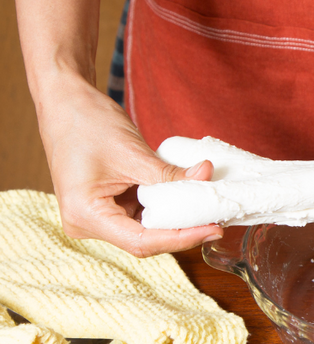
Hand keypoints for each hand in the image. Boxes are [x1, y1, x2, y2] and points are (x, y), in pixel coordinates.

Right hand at [38, 75, 221, 256]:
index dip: (181, 238)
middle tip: (217, 222)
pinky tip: (188, 200)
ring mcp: (97, 215)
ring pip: (145, 229)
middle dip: (182, 231)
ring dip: (176, 220)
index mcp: (86, 216)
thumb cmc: (86, 123)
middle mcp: (87, 223)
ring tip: (208, 212)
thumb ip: (170, 173)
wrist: (65, 102)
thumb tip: (207, 176)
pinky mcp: (107, 204)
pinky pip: (141, 213)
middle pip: (145, 240)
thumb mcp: (133, 153)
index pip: (142, 242)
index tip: (212, 230)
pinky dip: (165, 207)